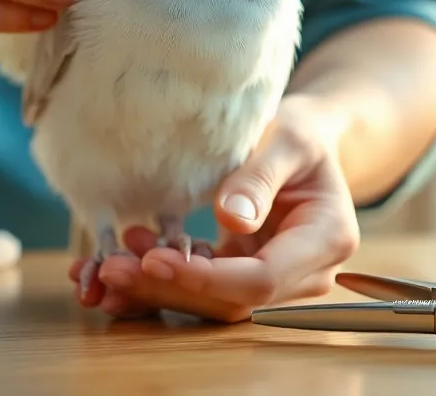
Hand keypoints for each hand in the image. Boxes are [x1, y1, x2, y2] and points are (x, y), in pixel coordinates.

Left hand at [68, 95, 361, 321]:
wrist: (303, 142)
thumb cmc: (297, 133)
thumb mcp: (285, 139)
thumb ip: (260, 177)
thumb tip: (233, 220)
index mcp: (327, 240)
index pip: (261, 279)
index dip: (206, 277)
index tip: (153, 260)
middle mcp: (308, 273)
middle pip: (232, 300)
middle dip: (168, 288)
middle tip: (110, 267)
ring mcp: (279, 280)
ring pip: (213, 302)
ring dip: (157, 288)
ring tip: (108, 263)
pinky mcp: (248, 275)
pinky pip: (204, 287)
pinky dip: (164, 277)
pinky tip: (127, 254)